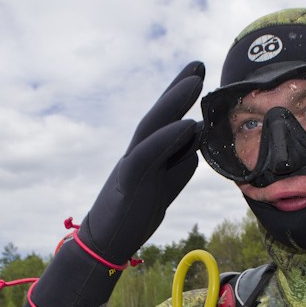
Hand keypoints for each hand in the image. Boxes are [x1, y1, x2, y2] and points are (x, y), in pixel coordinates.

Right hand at [80, 62, 204, 263]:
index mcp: (148, 154)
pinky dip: (166, 139)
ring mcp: (131, 165)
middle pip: (158, 115)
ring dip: (172, 103)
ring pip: (151, 127)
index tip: (198, 71)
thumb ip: (179, 165)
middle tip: (198, 64)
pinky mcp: (129, 182)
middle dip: (178, 88)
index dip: (180, 95)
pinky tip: (186, 125)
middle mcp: (138, 153)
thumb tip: (196, 142)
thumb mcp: (164, 187)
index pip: (166, 119)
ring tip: (194, 81)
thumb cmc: (134, 214)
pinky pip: (148, 156)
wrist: (107, 242)